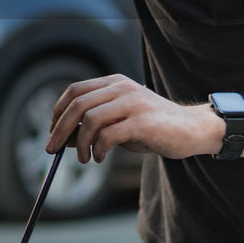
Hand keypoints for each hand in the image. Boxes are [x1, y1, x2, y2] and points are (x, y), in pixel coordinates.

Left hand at [45, 74, 222, 162]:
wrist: (191, 130)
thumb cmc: (152, 128)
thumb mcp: (119, 123)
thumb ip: (94, 126)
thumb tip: (63, 138)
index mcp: (115, 83)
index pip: (75, 91)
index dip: (58, 112)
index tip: (52, 133)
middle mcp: (122, 88)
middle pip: (78, 104)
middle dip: (60, 129)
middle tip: (53, 150)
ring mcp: (133, 103)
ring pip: (90, 119)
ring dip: (80, 143)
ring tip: (85, 159)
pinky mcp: (142, 121)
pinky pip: (108, 135)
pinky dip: (98, 149)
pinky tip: (100, 158)